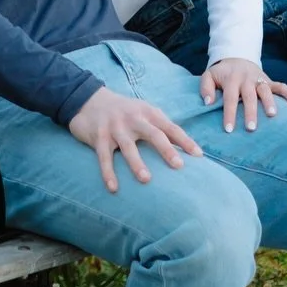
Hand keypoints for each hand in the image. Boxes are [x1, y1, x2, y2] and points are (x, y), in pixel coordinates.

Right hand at [68, 86, 203, 192]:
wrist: (88, 99)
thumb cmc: (123, 111)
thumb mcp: (143, 112)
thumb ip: (160, 126)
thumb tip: (183, 147)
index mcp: (148, 113)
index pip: (170, 127)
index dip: (185, 140)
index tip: (198, 155)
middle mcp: (134, 119)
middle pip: (153, 134)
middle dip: (166, 150)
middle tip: (178, 166)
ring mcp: (115, 128)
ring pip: (128, 147)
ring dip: (137, 163)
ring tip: (146, 179)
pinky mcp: (99, 137)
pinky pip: (104, 157)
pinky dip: (108, 173)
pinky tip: (113, 188)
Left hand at [200, 59, 286, 133]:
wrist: (236, 57)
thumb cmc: (222, 73)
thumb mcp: (209, 75)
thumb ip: (205, 87)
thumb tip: (208, 103)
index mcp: (231, 79)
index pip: (230, 98)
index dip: (229, 114)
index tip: (229, 129)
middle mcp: (246, 79)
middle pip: (249, 96)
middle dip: (250, 112)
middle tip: (251, 128)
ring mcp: (259, 79)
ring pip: (265, 90)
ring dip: (269, 102)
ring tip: (272, 116)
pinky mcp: (268, 80)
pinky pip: (280, 85)